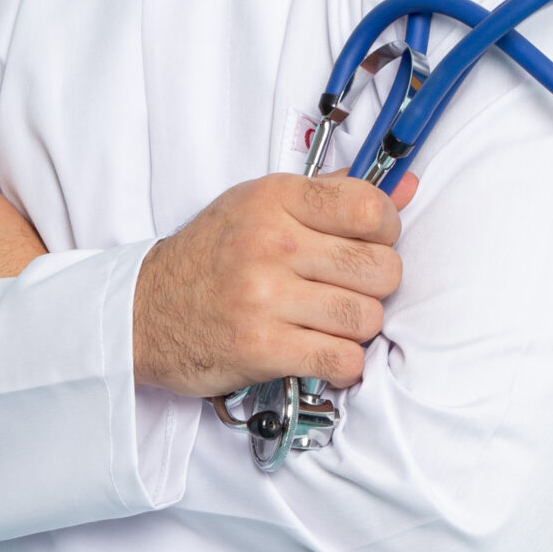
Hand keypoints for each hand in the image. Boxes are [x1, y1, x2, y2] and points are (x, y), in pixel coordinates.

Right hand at [133, 173, 404, 397]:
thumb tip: (406, 187)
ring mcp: (264, 297)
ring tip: (327, 322)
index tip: (367, 243)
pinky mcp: (262, 348)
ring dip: (356, 328)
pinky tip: (320, 351)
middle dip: (374, 286)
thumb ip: (332, 195)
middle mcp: (270, 243)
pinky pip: (342, 360)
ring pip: (367, 319)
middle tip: (345, 288)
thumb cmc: (211, 257)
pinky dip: (341, 363)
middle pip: (380, 269)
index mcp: (273, 199)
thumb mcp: (260, 206)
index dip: (385, 232)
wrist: (146, 311)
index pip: (370, 209)